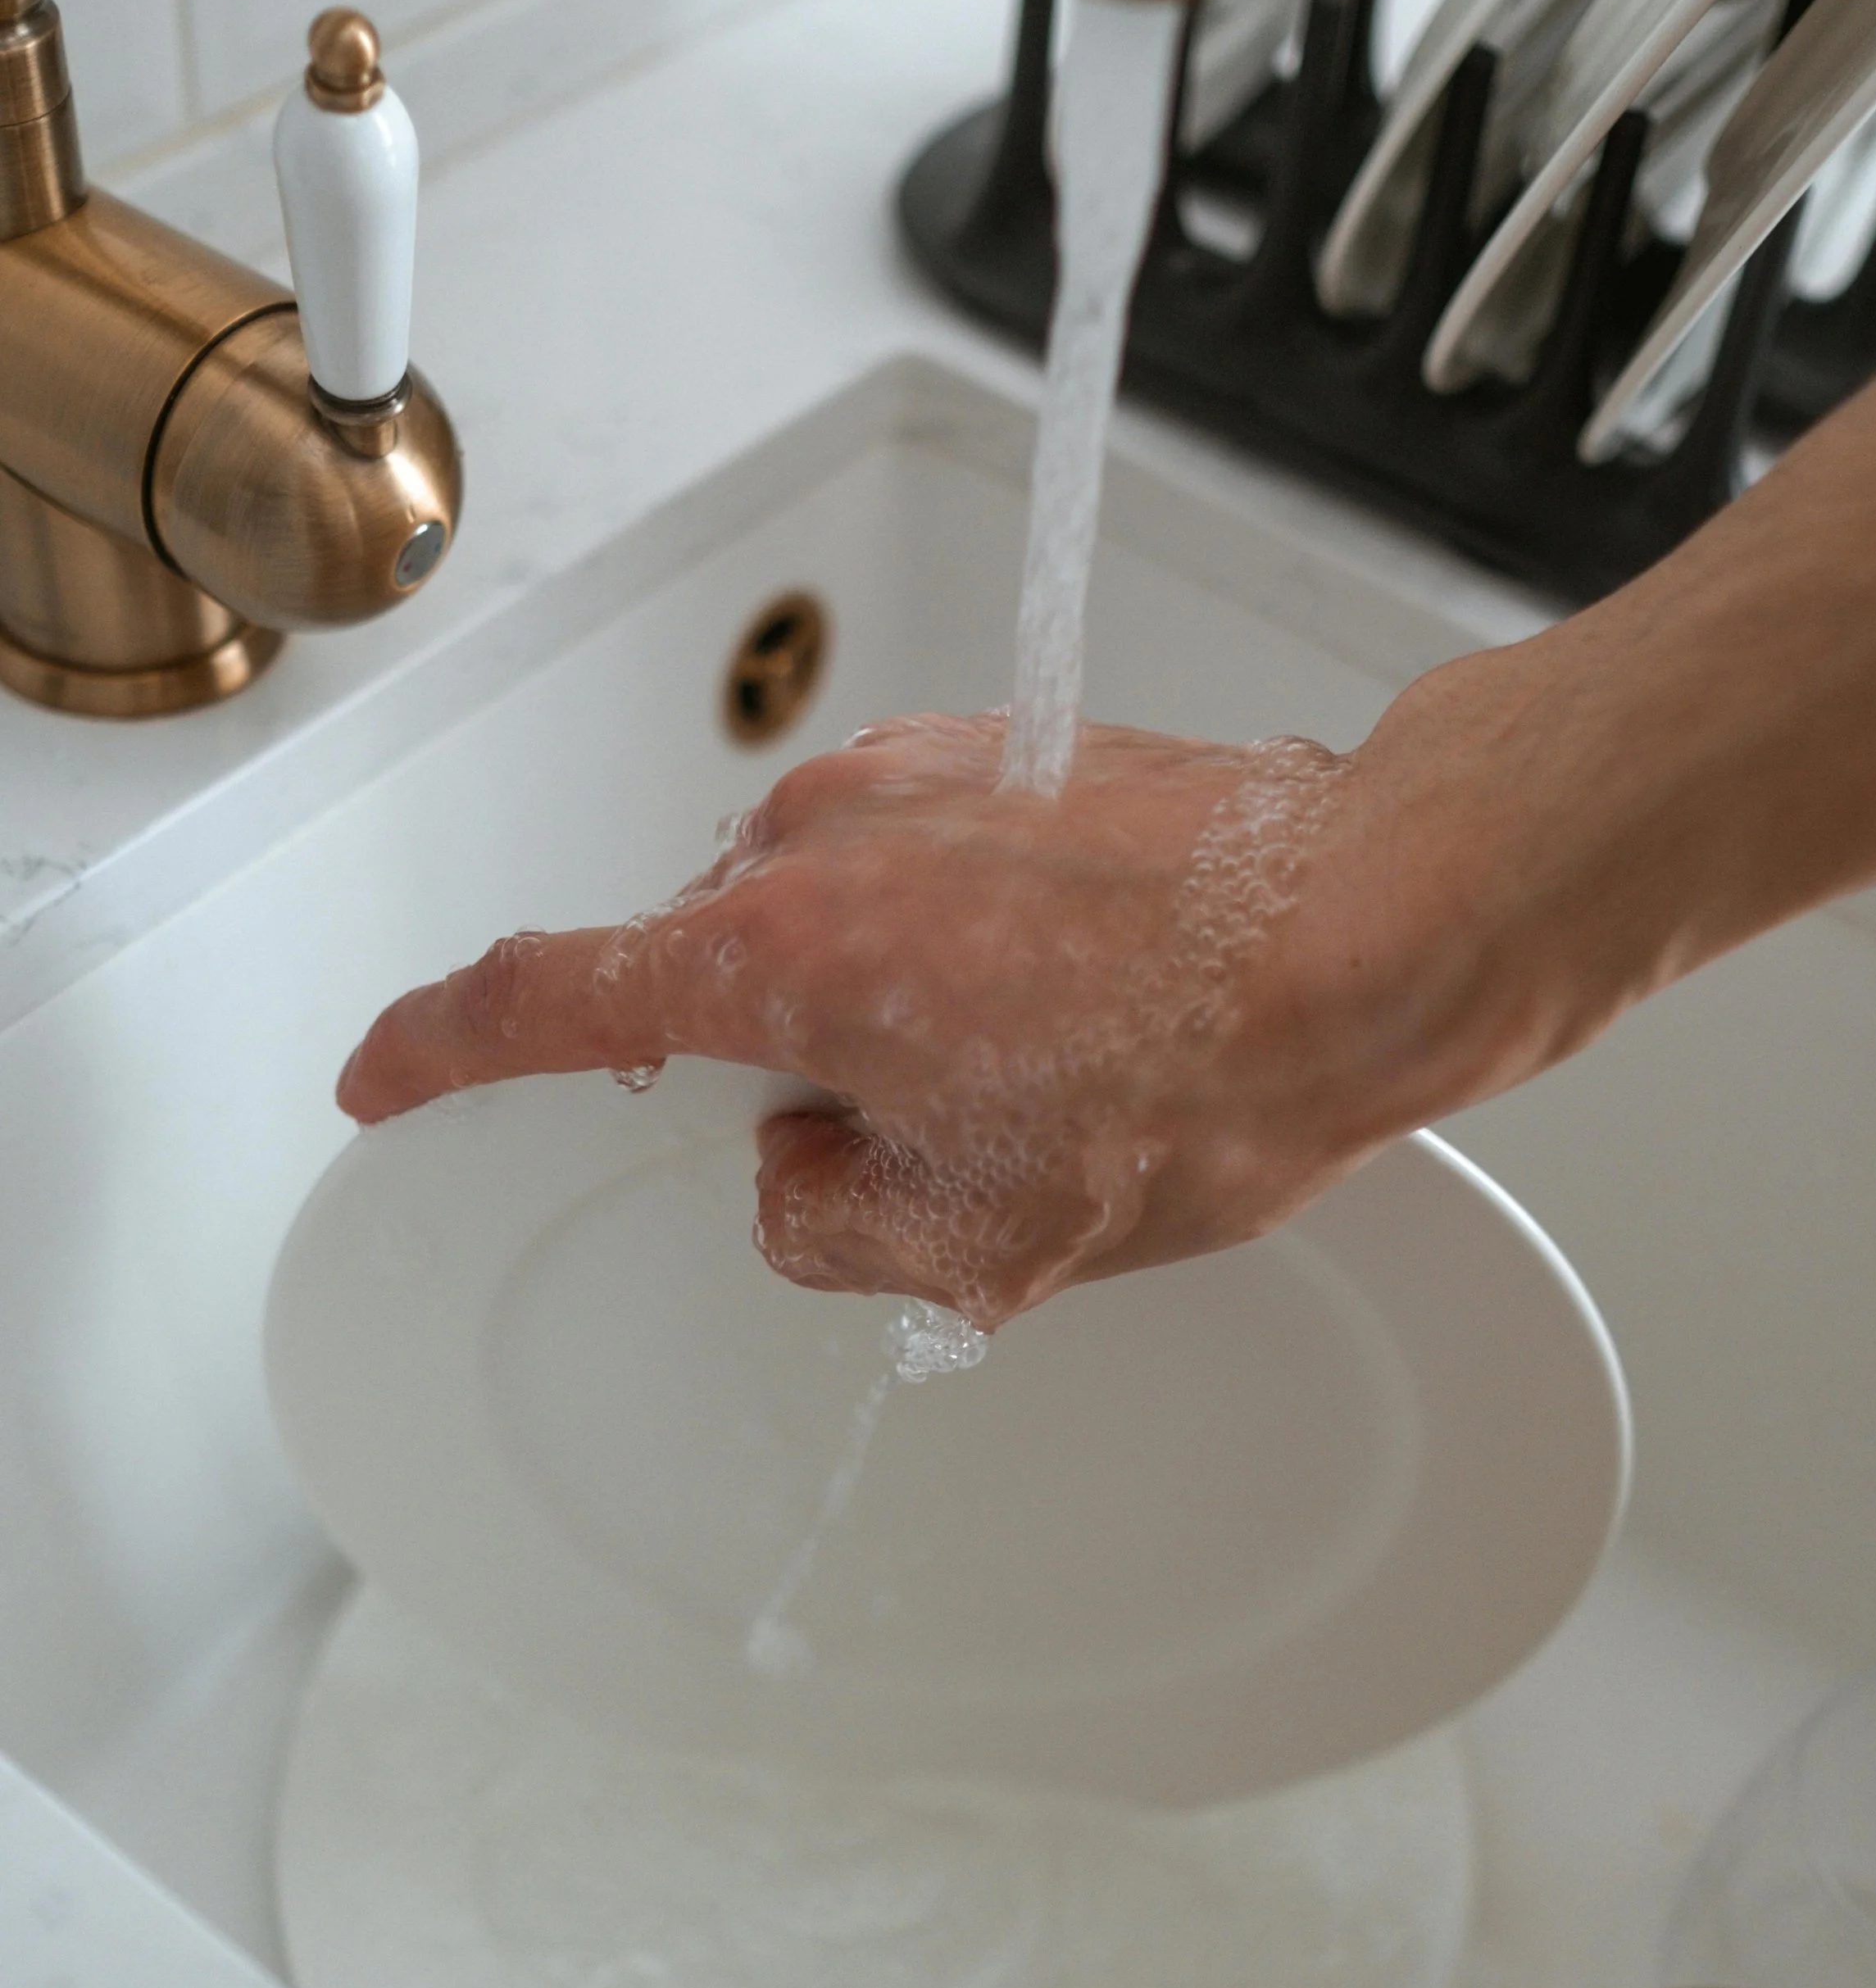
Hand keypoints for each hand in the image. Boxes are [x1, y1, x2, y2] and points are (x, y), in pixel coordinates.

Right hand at [336, 671, 1618, 1327]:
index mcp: (778, 959)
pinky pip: (912, 856)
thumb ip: (823, 1222)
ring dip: (886, 997)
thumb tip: (797, 1170)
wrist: (1379, 923)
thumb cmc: (1210, 1068)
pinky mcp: (994, 745)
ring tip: (1054, 1062)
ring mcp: (910, 773)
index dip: (440, 1047)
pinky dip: (953, 933)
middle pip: (717, 970)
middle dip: (783, 1064)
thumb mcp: (989, 1241)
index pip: (543, 998)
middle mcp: (818, 836)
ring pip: (825, 917)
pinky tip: (1078, 989)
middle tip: (945, 1141)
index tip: (385, 1072)